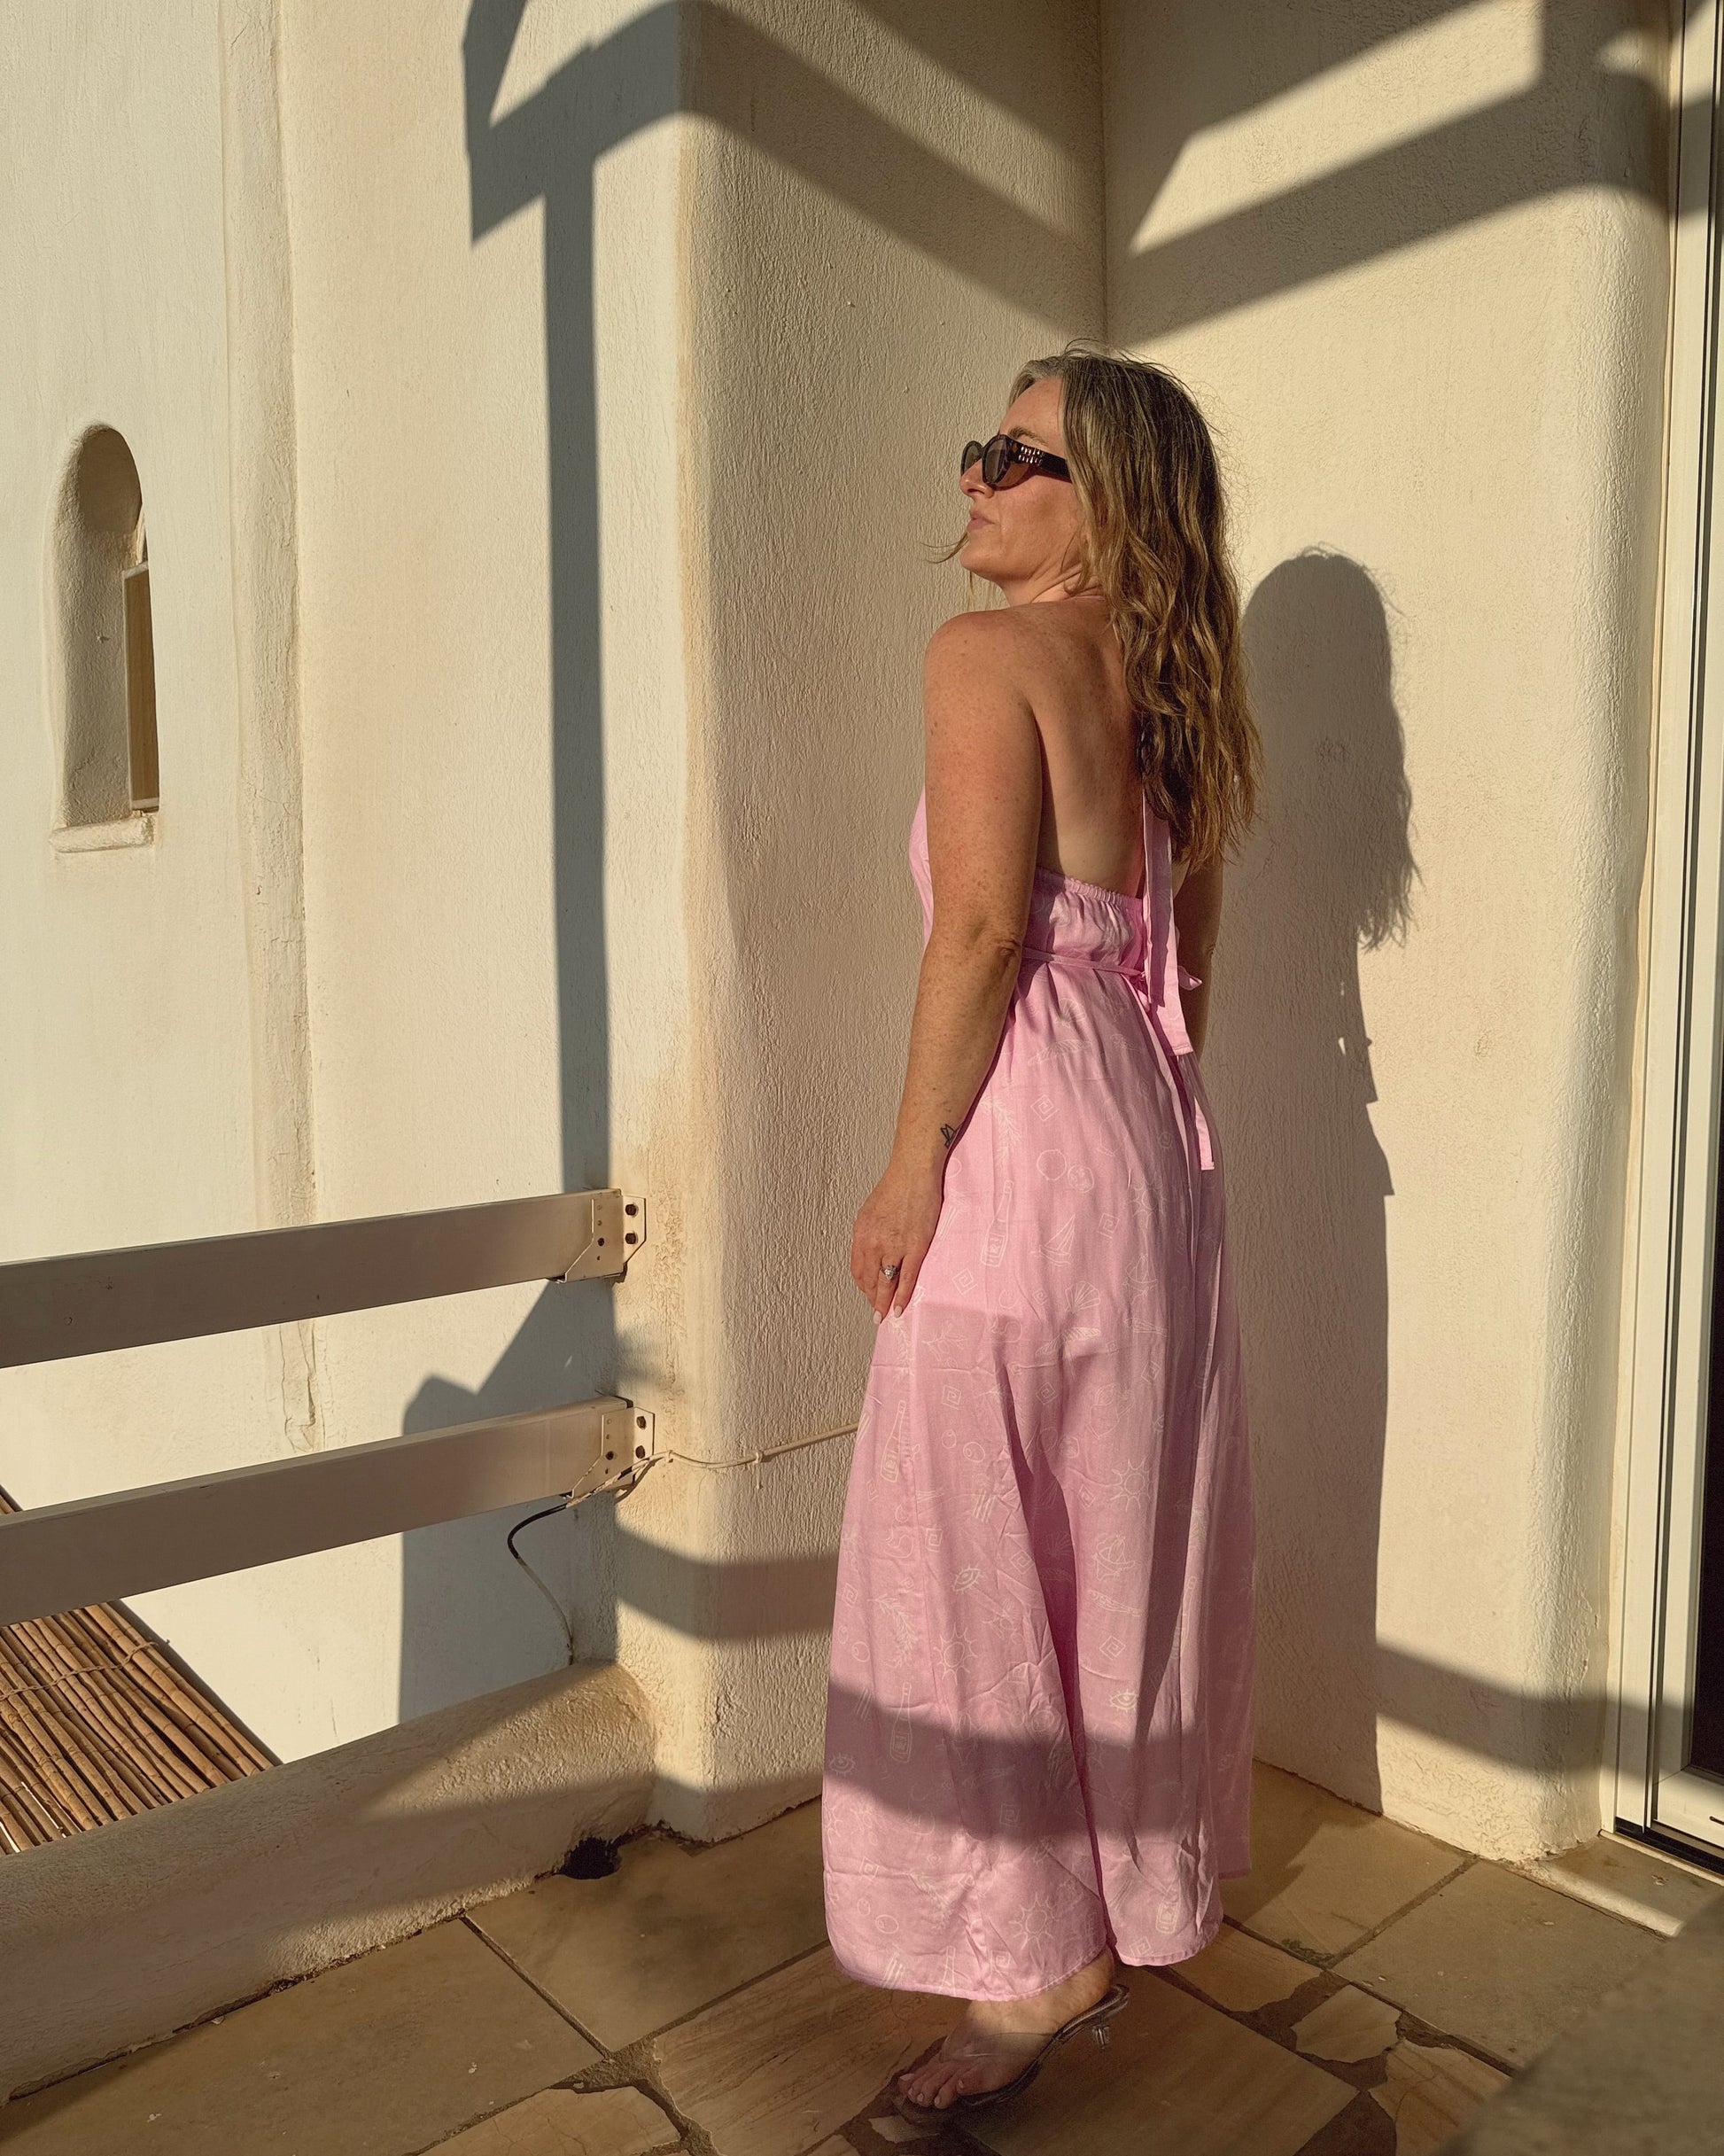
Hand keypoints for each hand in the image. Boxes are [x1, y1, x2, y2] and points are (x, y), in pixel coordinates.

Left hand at [851, 1157, 944, 1323]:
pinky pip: (907, 1278)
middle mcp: (874, 1243)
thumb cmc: (894, 1188)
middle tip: (875, 1313)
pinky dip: (903, 1296)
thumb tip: (872, 1254)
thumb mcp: (871, 1212)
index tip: (867, 1293)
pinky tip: (899, 1307)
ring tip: (885, 1314)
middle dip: (871, 1298)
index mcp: (861, 1234)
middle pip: (869, 1280)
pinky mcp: (916, 1247)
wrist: (913, 1172)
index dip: (862, 1285)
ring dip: (884, 1302)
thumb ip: (870, 1235)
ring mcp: (895, 1246)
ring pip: (886, 1283)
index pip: (857, 1269)